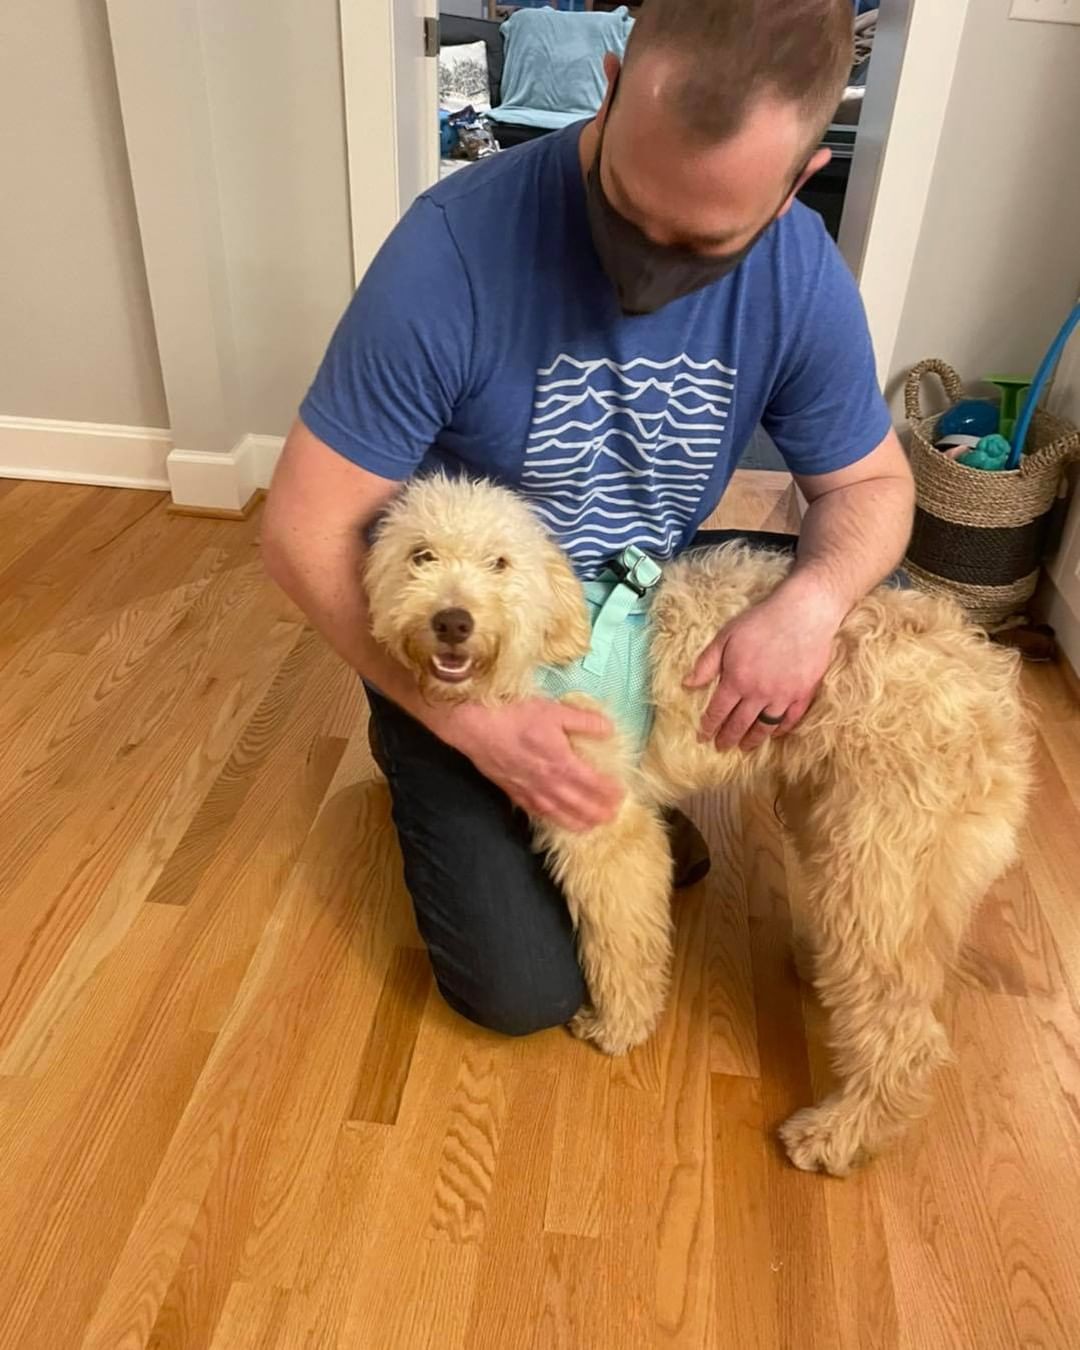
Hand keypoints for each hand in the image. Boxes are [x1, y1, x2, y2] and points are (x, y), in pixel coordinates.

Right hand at [438, 698, 622, 830]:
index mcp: (561, 761)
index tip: (621, 795)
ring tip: (590, 828)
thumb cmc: (514, 714)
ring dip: (576, 822)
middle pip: (578, 803)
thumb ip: (583, 721)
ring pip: (558, 812)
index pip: (592, 783)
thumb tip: (609, 728)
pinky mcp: (512, 791)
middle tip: (612, 818)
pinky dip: (549, 818)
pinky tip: (555, 820)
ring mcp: (529, 790)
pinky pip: (535, 811)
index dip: (608, 792)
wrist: (475, 726)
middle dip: (596, 812)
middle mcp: (547, 782)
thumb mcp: (554, 710)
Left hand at [684, 582, 843, 751]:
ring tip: (745, 747)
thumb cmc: (761, 621)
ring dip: (753, 739)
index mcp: (736, 680)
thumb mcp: (726, 636)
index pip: (718, 711)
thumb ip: (706, 663)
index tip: (702, 737)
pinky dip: (781, 729)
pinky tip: (774, 733)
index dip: (709, 726)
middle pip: (740, 724)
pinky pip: (791, 719)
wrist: (804, 613)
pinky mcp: (804, 693)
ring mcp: (783, 696)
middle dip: (728, 738)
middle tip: (721, 747)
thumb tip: (687, 684)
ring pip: (765, 726)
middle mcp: (758, 693)